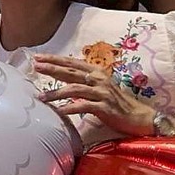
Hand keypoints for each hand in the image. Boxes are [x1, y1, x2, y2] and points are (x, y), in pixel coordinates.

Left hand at [31, 53, 158, 137]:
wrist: (139, 117)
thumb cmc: (117, 103)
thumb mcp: (100, 88)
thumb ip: (84, 82)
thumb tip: (63, 79)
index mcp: (96, 72)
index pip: (72, 62)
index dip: (55, 59)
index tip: (38, 57)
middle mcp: (99, 79)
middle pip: (71, 71)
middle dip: (51, 68)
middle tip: (35, 66)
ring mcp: (102, 92)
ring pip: (75, 88)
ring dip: (56, 92)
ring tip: (41, 97)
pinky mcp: (105, 107)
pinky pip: (83, 106)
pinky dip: (70, 108)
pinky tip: (59, 111)